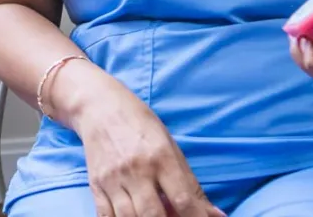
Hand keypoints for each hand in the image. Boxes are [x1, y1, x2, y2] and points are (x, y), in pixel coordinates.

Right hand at [68, 73, 225, 216]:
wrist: (99, 106)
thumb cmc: (139, 122)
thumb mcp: (169, 144)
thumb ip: (190, 182)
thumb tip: (216, 215)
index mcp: (160, 155)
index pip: (182, 199)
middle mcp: (136, 168)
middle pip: (153, 214)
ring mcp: (113, 178)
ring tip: (154, 215)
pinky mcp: (96, 184)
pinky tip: (131, 216)